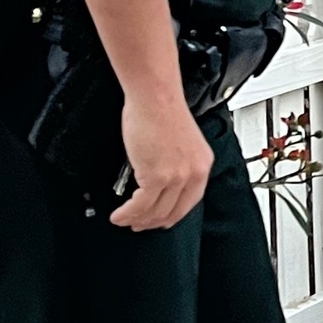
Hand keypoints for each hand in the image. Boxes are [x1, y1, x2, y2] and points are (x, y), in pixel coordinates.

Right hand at [110, 90, 213, 230]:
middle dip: (153, 222)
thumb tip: (160, 183)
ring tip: (125, 221)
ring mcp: (176, 177)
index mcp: (202, 166)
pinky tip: (120, 214)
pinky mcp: (157, 176)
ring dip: (137, 220)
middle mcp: (193, 174)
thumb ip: (177, 165)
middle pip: (173, 211)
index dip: (172, 215)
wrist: (155, 97)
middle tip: (139, 224)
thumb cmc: (163, 111)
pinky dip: (127, 213)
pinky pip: (140, 204)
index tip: (161, 219)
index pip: (189, 202)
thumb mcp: (182, 143)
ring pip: (155, 211)